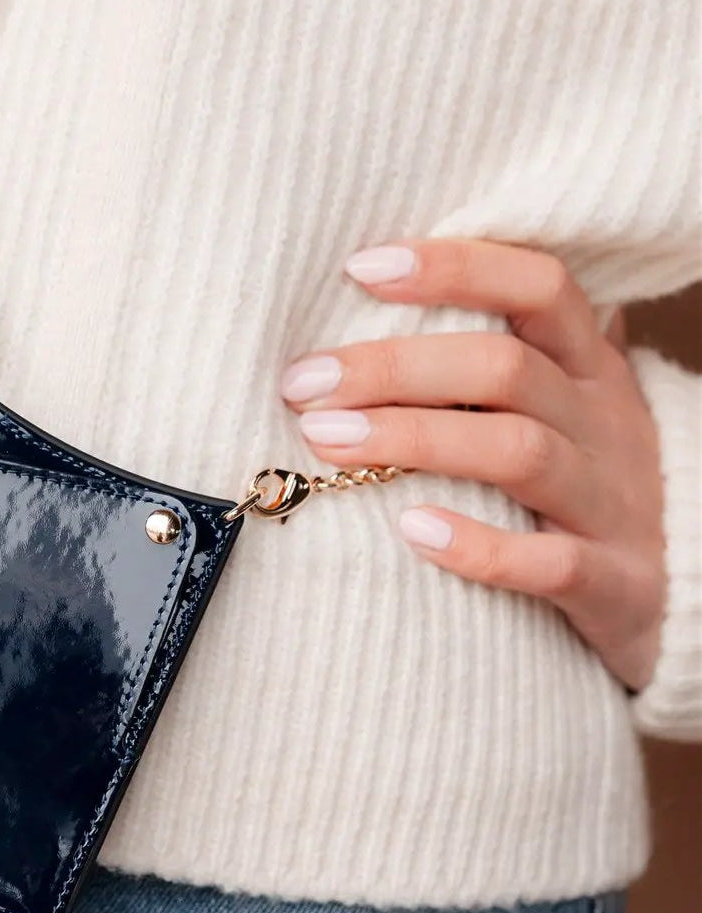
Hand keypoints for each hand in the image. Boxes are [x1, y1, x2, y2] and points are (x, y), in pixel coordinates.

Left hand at [282, 238, 664, 691]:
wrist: (690, 591)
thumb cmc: (589, 488)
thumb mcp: (569, 408)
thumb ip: (510, 357)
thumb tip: (400, 290)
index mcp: (591, 370)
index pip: (537, 287)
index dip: (456, 267)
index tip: (360, 267)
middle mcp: (606, 423)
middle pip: (505, 369)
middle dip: (395, 368)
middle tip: (304, 386)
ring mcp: (613, 502)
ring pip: (519, 452)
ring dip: (416, 441)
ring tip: (327, 441)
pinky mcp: (616, 583)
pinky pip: (552, 562)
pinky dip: (480, 548)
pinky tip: (412, 532)